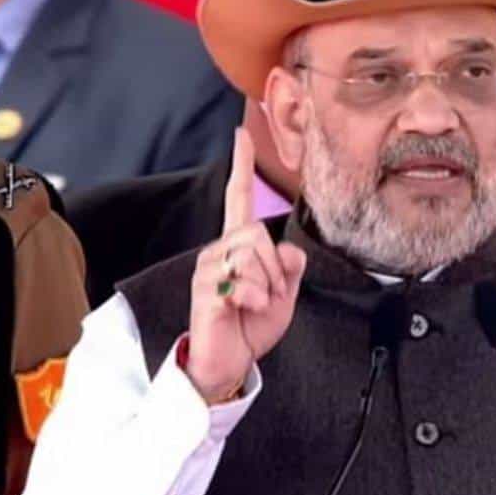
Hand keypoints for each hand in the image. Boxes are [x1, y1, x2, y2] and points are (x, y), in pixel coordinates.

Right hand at [186, 128, 305, 402]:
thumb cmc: (252, 323)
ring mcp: (208, 268)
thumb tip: (287, 249)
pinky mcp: (204, 289)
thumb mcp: (285, 292)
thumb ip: (291, 265)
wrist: (230, 361)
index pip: (239, 198)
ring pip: (252, 256)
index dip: (241, 166)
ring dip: (267, 285)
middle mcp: (219, 249)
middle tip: (270, 293)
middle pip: (258, 233)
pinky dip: (255, 299)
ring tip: (255, 304)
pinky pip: (242, 282)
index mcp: (238, 245)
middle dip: (275, 268)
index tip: (242, 133)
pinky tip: (244, 310)